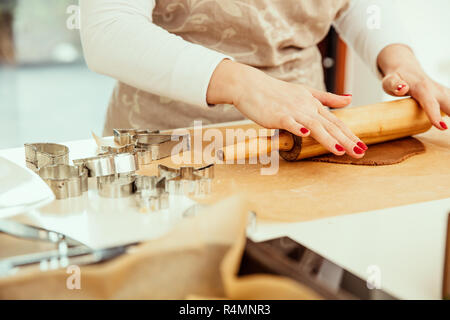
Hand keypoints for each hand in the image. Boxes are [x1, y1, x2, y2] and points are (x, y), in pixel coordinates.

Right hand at [207, 59, 367, 157]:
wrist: (251, 85)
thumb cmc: (276, 91)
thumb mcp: (305, 92)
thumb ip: (328, 98)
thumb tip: (350, 98)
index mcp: (313, 104)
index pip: (336, 121)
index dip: (350, 134)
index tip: (363, 146)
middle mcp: (306, 107)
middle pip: (329, 125)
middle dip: (346, 140)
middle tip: (361, 151)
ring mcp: (292, 111)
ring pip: (314, 126)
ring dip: (328, 138)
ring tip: (341, 151)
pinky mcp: (277, 115)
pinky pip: (289, 122)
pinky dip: (298, 128)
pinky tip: (306, 134)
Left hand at [378, 44, 448, 129]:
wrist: (405, 68)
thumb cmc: (395, 78)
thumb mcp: (389, 81)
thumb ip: (394, 85)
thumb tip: (402, 88)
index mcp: (423, 88)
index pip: (430, 104)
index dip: (435, 116)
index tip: (442, 127)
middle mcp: (436, 90)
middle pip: (449, 104)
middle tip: (447, 129)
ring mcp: (442, 92)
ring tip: (449, 128)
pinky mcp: (445, 95)